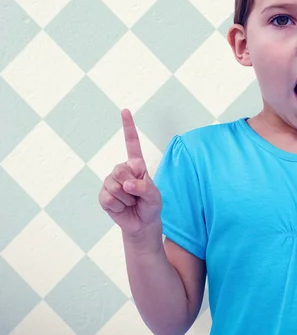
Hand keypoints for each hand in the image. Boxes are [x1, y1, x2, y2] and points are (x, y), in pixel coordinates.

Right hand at [98, 109, 161, 237]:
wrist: (141, 223)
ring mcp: (110, 181)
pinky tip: (121, 207)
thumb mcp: (155, 197)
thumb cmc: (151, 205)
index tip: (125, 111)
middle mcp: (122, 170)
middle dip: (131, 187)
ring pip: (114, 186)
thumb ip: (144, 188)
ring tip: (130, 202)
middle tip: (137, 196)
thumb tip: (128, 185)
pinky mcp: (103, 195)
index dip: (128, 127)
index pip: (131, 143)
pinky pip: (108, 198)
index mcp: (137, 165)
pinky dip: (117, 206)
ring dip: (125, 199)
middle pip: (120, 171)